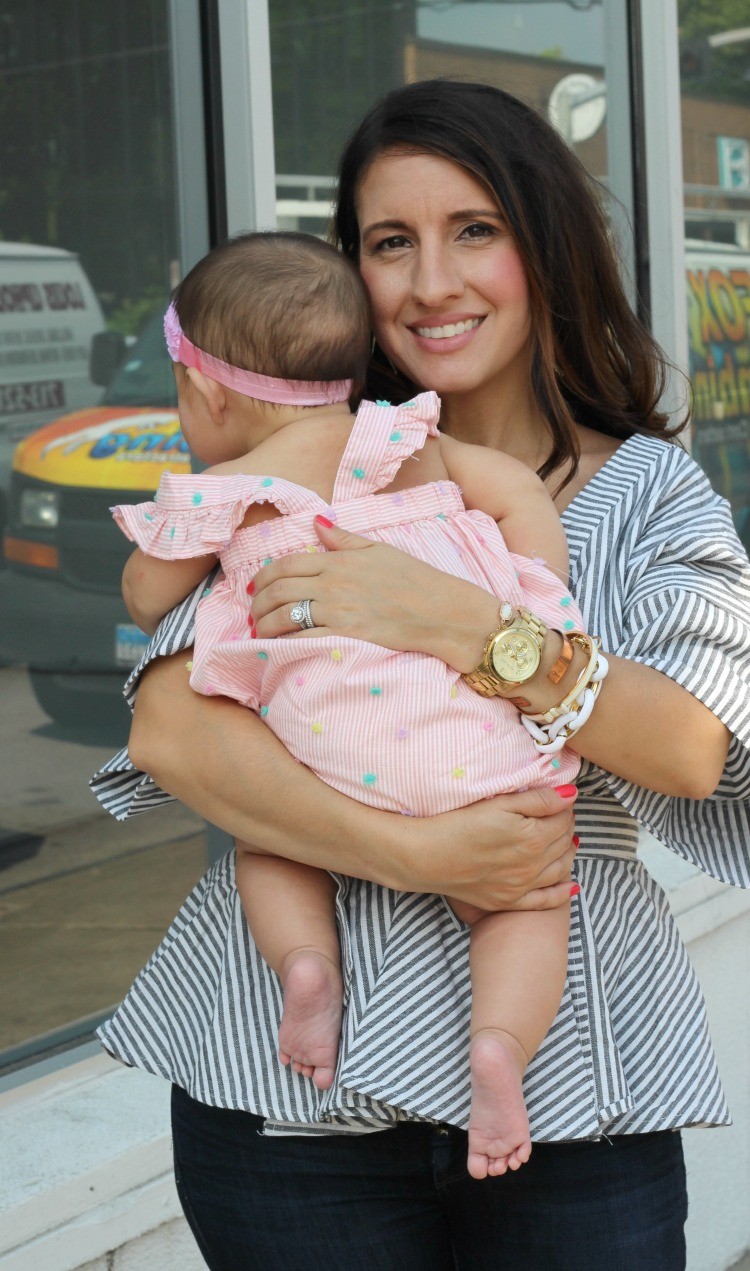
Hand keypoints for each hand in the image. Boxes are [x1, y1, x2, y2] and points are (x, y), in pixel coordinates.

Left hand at [251, 515, 498, 668]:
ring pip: (285, 615)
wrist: (440, 611)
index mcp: (339, 560)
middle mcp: (333, 584)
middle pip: (280, 589)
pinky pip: (303, 639)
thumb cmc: (415, 579)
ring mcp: (338, 611)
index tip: (254, 586)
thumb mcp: (379, 550)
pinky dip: (284, 642)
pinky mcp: (346, 636)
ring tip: (260, 629)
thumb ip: (343, 539)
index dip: (264, 576)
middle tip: (252, 611)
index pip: (288, 564)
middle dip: (258, 601)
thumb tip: (316, 523)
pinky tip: (277, 646)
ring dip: (265, 623)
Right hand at [404, 785, 578, 910]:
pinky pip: (545, 900)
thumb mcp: (499, 803)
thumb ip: (538, 799)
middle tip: (562, 816)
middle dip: (567, 827)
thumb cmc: (459, 824)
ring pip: (560, 869)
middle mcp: (533, 865)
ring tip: (568, 841)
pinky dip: (562, 892)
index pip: (563, 820)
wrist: (427, 857)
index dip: (565, 807)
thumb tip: (571, 795)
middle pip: (564, 843)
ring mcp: (522, 886)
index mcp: (533, 837)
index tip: (560, 800)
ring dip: (568, 853)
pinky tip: (570, 885)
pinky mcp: (509, 901)